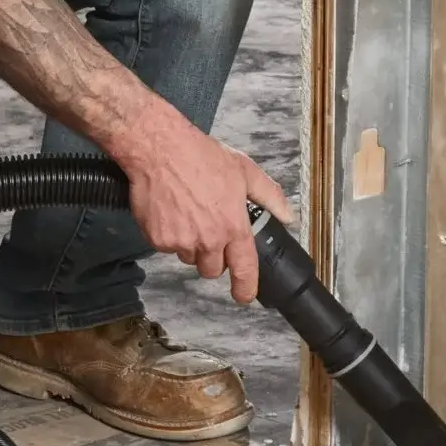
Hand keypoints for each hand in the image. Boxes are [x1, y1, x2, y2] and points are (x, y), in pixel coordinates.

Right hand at [109, 98, 293, 304]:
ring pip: (188, 257)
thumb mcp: (244, 170)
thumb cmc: (201, 156)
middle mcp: (208, 239)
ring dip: (189, 245)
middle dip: (212, 258)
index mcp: (233, 226)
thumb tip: (288, 216)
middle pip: (211, 269)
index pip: (244, 268)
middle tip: (208, 232)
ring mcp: (181, 241)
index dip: (246, 288)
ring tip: (186, 213)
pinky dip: (167, 234)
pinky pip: (166, 246)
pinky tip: (168, 211)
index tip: (245, 296)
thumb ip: (269, 196)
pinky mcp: (157, 239)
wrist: (160, 149)